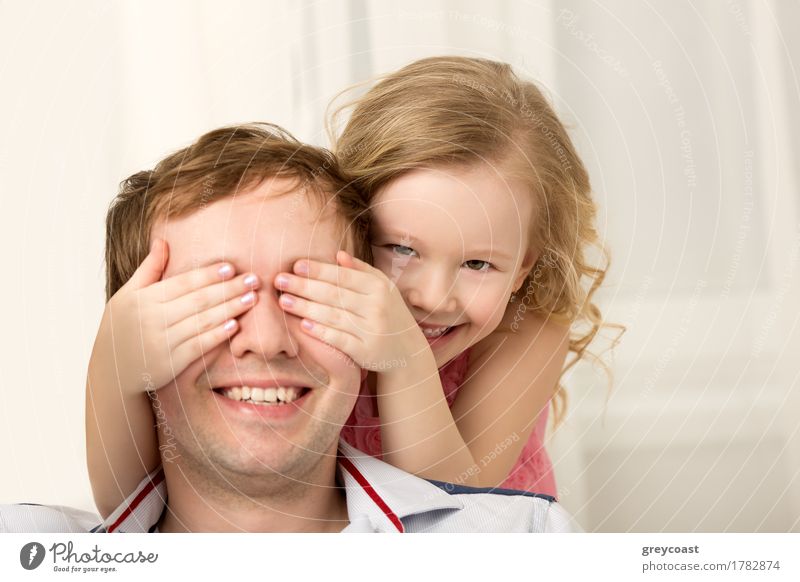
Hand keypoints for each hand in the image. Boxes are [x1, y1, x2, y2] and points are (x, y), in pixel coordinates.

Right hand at [92, 238, 259, 393]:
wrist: (110, 370)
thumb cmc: (122, 326)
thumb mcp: (127, 294)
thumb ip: (148, 269)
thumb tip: (162, 240)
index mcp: (143, 299)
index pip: (182, 283)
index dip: (208, 275)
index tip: (231, 267)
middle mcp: (153, 319)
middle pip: (198, 300)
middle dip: (228, 289)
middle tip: (254, 280)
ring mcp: (162, 342)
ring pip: (202, 322)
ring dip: (230, 309)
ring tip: (251, 298)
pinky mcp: (171, 363)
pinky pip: (199, 346)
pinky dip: (217, 335)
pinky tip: (235, 325)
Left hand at [274, 250, 426, 371]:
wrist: (408, 352)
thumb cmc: (389, 314)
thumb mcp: (383, 289)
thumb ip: (361, 271)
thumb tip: (339, 254)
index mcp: (379, 287)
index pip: (344, 276)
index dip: (319, 270)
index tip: (296, 265)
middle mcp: (377, 307)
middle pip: (334, 294)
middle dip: (304, 286)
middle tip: (279, 280)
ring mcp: (372, 330)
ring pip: (333, 316)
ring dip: (305, 308)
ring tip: (283, 301)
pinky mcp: (366, 351)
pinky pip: (339, 339)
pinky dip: (321, 332)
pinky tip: (302, 325)